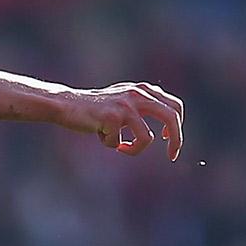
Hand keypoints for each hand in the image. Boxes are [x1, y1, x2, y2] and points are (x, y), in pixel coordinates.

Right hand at [56, 82, 183, 159]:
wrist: (67, 104)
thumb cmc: (96, 108)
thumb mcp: (124, 101)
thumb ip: (144, 105)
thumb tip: (168, 126)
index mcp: (143, 90)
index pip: (174, 106)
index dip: (178, 126)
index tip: (168, 139)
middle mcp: (138, 94)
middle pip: (172, 118)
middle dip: (176, 141)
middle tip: (172, 156)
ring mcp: (126, 105)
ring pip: (147, 138)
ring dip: (135, 149)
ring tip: (121, 147)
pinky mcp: (112, 117)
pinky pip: (119, 142)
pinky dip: (111, 144)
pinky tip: (100, 135)